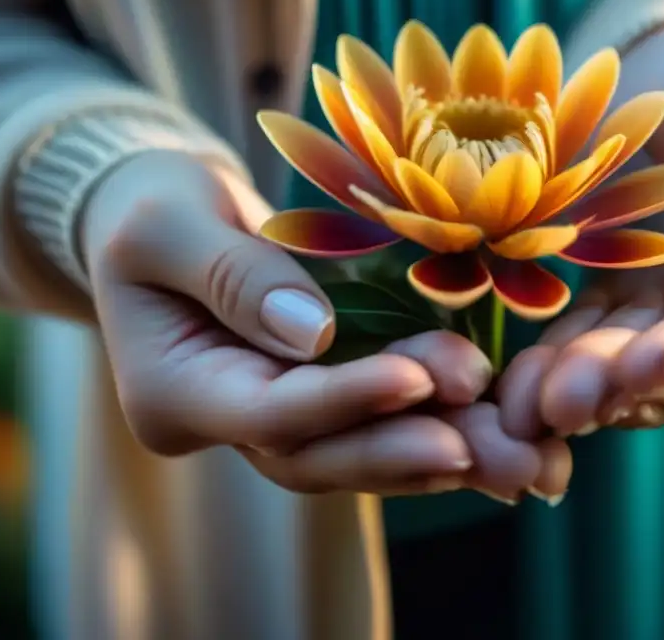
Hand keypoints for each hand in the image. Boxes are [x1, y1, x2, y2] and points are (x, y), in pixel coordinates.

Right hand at [83, 151, 569, 499]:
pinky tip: (493, 425)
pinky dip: (432, 426)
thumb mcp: (167, 224)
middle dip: (407, 447)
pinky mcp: (313, 397)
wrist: (158, 216)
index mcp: (173, 395)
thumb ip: (234, 276)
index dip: (348, 400)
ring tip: (513, 444)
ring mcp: (270, 418)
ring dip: (436, 448)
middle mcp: (226, 424)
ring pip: (357, 453)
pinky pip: (374, 425)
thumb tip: (314, 335)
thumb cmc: (150, 206)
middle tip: (491, 440)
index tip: (422, 378)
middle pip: (321, 457)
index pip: (270, 415)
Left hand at [500, 24, 663, 438]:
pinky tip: (519, 383)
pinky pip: (584, 339)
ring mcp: (661, 300)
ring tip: (538, 403)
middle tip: (577, 396)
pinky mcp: (607, 291)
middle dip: (636, 385)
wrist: (663, 67)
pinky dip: (556, 364)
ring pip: (631, 369)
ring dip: (589, 390)